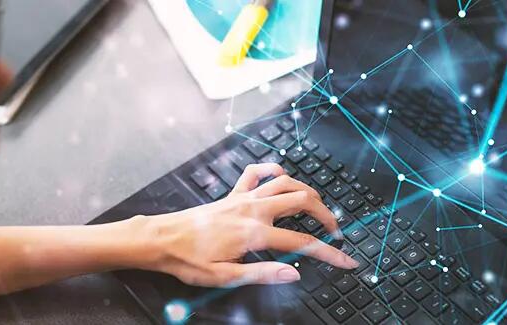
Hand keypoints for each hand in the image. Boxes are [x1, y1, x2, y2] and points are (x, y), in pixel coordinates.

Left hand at [131, 163, 358, 286]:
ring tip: (318, 207)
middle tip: (335, 231)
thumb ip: (264, 273)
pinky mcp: (232, 194)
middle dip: (326, 214)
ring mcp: (243, 198)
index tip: (347, 262)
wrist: (159, 239)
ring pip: (286, 182)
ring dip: (307, 192)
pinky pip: (256, 172)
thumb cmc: (188, 260)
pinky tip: (281, 175)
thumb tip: (294, 273)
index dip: (330, 254)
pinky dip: (272, 170)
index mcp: (255, 233)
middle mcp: (253, 209)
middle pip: (303, 201)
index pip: (303, 243)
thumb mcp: (226, 277)